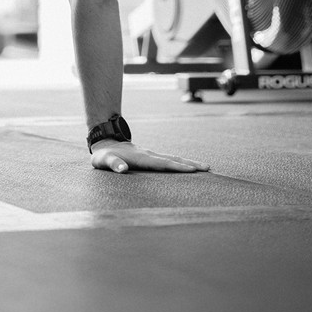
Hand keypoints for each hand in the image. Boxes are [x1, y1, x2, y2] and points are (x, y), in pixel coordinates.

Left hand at [91, 140, 208, 172]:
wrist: (105, 142)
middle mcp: (150, 155)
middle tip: (208, 168)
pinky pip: (168, 161)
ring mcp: (151, 156)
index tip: (193, 169)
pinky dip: (181, 164)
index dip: (177, 167)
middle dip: (191, 164)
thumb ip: (113, 164)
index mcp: (142, 158)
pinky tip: (188, 168)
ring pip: (173, 159)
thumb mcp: (104, 161)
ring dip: (188, 163)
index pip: (163, 164)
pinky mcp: (151, 158)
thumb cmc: (104, 155)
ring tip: (205, 167)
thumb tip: (122, 169)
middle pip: (173, 159)